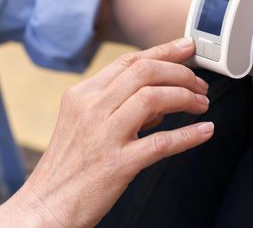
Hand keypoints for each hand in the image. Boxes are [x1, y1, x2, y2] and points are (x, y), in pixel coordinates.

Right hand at [0, 38, 211, 227]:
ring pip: (153, 98)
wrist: (46, 205)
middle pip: (144, 72)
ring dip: (186, 97)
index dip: (163, 51)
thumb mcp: (83, 122)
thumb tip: (161, 96)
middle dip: (180, 72)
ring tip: (201, 104)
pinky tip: (205, 131)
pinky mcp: (117, 164)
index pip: (129, 61)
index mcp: (82, 94)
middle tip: (200, 84)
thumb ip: (118, 104)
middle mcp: (91, 108)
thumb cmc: (70, 164)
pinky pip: (161, 143)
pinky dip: (188, 135)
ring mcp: (103, 135)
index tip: (186, 47)